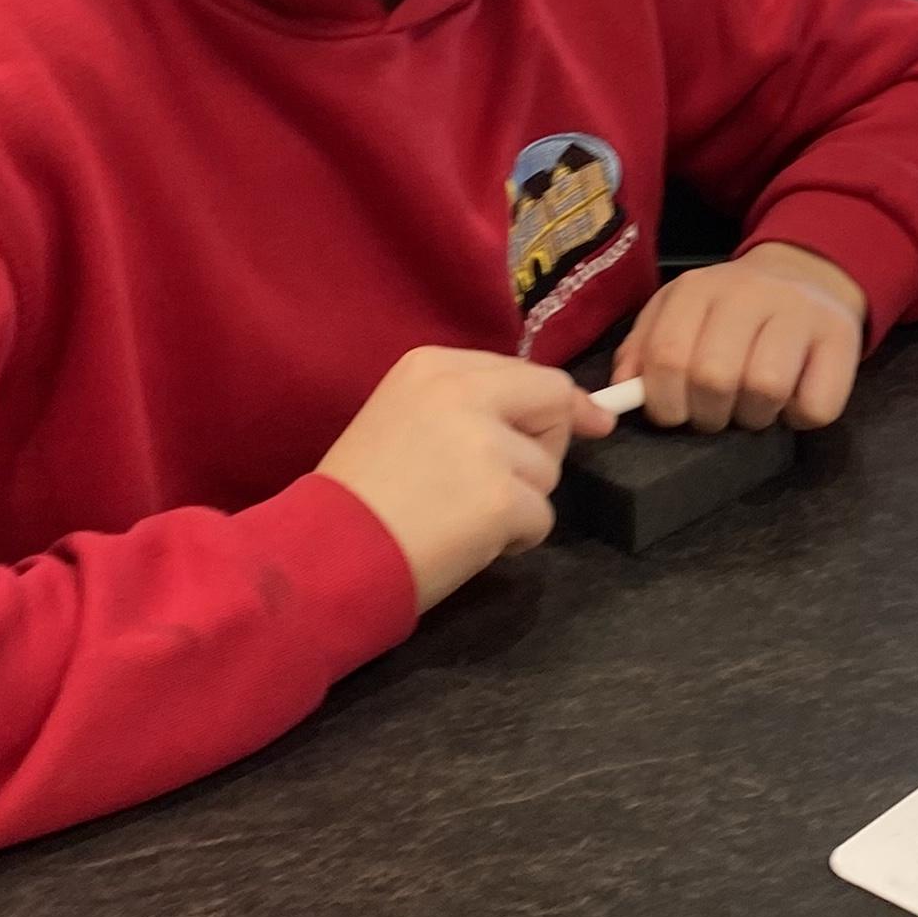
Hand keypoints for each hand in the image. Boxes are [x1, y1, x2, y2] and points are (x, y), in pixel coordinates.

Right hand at [318, 348, 618, 614]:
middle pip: (552, 401)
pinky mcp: (499, 496)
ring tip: (460, 517)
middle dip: (546, 445)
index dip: (556, 403)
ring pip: (546, 471)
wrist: (326, 551)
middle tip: (498, 485)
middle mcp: (463, 390)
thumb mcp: (406, 418)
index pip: (525, 373)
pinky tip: (467, 542)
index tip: (591, 423)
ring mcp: (485, 442)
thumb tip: (573, 412)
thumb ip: (471, 407)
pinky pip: (541, 519)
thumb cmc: (361, 494)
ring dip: (519, 502)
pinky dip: (516, 539)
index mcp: (434, 365)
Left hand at [623, 244, 866, 435]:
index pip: (667, 355)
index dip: (664, 401)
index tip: (674, 412)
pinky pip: (814, 405)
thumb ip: (644, 348)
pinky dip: (798, 418)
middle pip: (713, 378)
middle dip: (708, 415)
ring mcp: (799, 313)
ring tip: (754, 407)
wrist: (809, 274)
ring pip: (765, 390)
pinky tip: (792, 401)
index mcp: (699, 289)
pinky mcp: (841, 338)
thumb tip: (622, 392)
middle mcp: (749, 293)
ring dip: (754, 417)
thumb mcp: (680, 313)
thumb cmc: (733, 309)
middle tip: (716, 413)